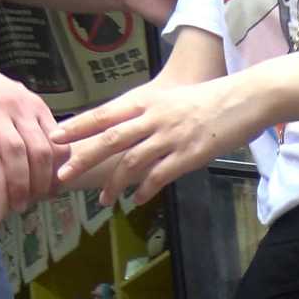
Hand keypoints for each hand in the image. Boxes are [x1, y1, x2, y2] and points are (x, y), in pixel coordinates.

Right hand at [0, 48, 58, 212]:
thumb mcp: (16, 102)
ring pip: (14, 152)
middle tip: (35, 203)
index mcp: (34, 105)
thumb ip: (32, 127)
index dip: (58, 172)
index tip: (53, 191)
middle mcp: (18, 106)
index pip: (58, 143)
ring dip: (18, 183)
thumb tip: (50, 163)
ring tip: (17, 203)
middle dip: (40, 183)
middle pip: (39, 151)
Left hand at [52, 71, 264, 206]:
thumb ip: (145, 115)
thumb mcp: (170, 99)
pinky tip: (137, 199)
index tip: (55, 138)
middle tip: (62, 175)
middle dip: (83, 158)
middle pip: (109, 139)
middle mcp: (153, 118)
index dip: (77, 126)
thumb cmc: (207, 100)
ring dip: (113, 183)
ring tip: (102, 200)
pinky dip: (145, 189)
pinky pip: (160, 175)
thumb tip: (122, 131)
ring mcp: (170, 137)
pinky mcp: (189, 155)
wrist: (244, 98)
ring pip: (132, 162)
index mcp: (146, 101)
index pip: (104, 114)